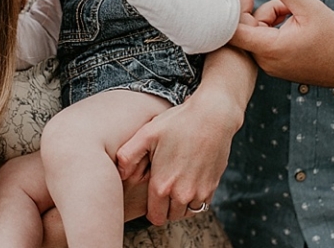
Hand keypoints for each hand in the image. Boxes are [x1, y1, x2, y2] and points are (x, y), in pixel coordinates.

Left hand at [116, 47, 250, 225]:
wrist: (213, 117)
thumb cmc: (178, 123)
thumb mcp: (146, 134)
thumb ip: (127, 155)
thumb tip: (120, 173)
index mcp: (162, 185)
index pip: (154, 217)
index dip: (151, 209)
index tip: (151, 196)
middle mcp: (182, 194)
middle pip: (170, 216)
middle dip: (165, 206)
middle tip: (163, 186)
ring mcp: (200, 192)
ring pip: (187, 212)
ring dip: (181, 203)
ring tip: (176, 183)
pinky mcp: (213, 186)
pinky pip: (202, 204)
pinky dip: (195, 197)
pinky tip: (190, 178)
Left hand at [230, 0, 333, 87]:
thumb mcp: (310, 7)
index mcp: (270, 48)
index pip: (234, 28)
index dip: (238, 2)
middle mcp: (265, 60)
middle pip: (247, 26)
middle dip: (262, 7)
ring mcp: (269, 65)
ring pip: (257, 32)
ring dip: (271, 16)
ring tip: (295, 12)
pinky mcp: (276, 65)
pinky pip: (265, 41)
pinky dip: (274, 27)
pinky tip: (293, 22)